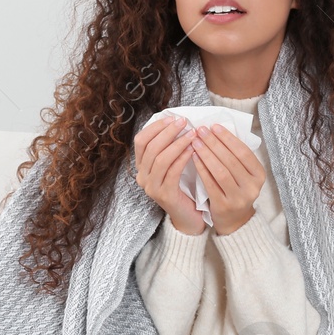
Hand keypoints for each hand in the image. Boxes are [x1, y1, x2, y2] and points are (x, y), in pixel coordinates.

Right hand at [133, 114, 206, 236]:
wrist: (188, 216)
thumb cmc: (183, 187)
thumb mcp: (172, 165)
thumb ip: (169, 147)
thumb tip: (177, 121)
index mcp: (141, 166)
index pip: (140, 141)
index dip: (155, 127)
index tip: (173, 118)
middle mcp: (142, 177)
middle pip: (150, 147)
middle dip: (168, 132)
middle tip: (184, 123)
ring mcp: (151, 187)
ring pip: (160, 159)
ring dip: (177, 143)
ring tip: (192, 134)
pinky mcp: (164, 195)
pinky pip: (172, 172)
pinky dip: (182, 158)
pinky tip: (193, 150)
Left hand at [189, 124, 263, 236]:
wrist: (235, 221)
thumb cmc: (236, 190)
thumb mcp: (244, 174)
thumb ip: (235, 157)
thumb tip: (218, 130)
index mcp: (259, 175)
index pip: (243, 152)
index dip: (228, 138)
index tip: (214, 126)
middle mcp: (252, 187)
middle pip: (231, 160)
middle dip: (214, 143)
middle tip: (201, 130)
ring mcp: (239, 198)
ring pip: (220, 171)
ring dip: (207, 154)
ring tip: (195, 142)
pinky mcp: (224, 206)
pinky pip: (210, 183)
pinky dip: (201, 169)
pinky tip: (193, 157)